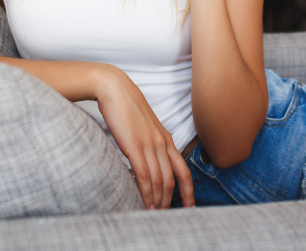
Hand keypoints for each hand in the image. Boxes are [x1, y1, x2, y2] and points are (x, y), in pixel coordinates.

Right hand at [96, 68, 194, 208]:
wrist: (115, 89)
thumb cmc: (127, 107)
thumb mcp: (145, 126)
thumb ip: (150, 142)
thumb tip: (148, 159)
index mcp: (166, 139)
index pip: (184, 170)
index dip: (188, 191)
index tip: (189, 206)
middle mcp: (162, 143)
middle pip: (173, 180)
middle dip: (171, 201)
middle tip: (167, 217)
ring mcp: (149, 144)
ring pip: (160, 180)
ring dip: (158, 201)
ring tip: (154, 215)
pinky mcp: (134, 146)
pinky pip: (144, 175)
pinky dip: (146, 192)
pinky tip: (144, 202)